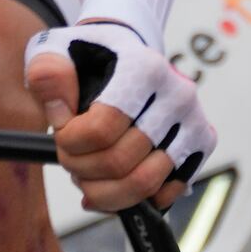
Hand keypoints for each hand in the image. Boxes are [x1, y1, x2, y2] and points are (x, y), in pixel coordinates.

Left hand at [27, 17, 210, 211]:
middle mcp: (177, 93)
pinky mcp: (202, 143)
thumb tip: (60, 112)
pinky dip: (135, 199)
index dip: (69, 142)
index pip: (101, 129)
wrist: (126, 54)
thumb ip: (48, 75)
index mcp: (143, 68)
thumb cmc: (89, 58)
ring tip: (87, 173)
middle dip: (81, 168)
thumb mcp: (55, 52)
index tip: (60, 131)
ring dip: (105, 190)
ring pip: (145, 184)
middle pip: (119, 161)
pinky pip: (167, 193)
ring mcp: (194, 120)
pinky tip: (111, 185)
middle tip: (69, 158)